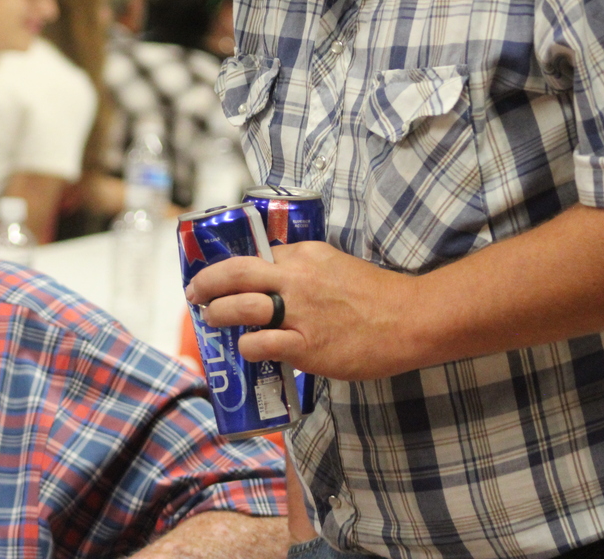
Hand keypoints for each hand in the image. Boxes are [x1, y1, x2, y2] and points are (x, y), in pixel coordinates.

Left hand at [184, 241, 422, 380]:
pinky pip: (262, 344)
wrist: (409, 320)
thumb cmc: (374, 295)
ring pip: (241, 307)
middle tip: (194, 293)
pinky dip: (247, 346)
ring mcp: (301, 313)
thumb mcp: (332, 263)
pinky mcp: (308, 345)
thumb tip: (267, 275)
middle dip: (206, 283)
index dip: (224, 268)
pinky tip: (247, 348)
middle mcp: (297, 279)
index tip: (211, 276)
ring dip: (218, 313)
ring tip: (211, 318)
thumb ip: (300, 267)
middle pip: (236, 274)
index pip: (253, 256)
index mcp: (303, 255)